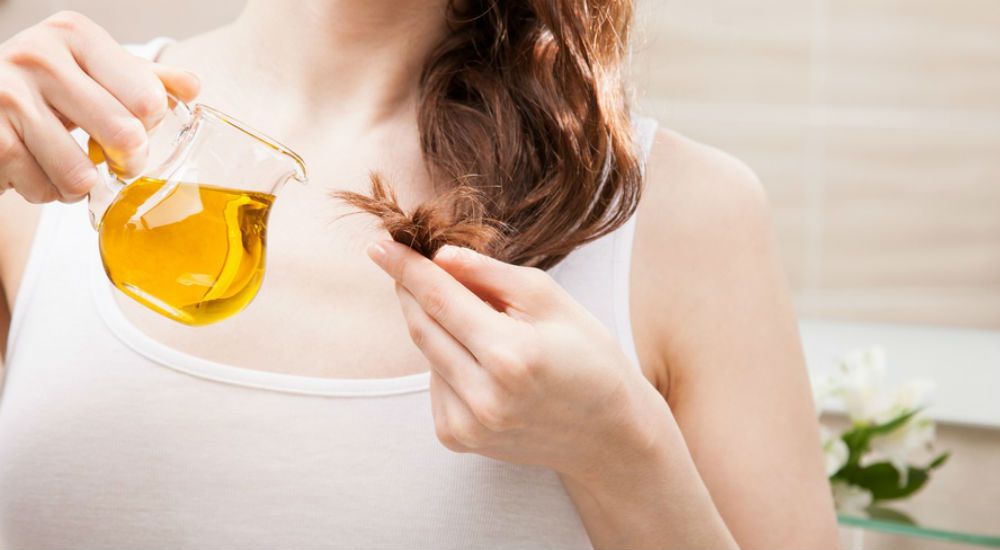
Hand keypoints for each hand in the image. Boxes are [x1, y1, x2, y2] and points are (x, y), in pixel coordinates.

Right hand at [0, 11, 198, 202]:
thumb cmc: (45, 91)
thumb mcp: (95, 73)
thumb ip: (144, 79)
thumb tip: (192, 87)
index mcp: (75, 35)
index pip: (148, 98)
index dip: (151, 127)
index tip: (137, 128)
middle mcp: (38, 56)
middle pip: (124, 135)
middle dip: (129, 163)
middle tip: (120, 162)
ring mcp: (8, 95)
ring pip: (81, 172)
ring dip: (83, 184)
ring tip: (71, 166)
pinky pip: (45, 188)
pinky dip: (49, 192)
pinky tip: (39, 170)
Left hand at [368, 240, 666, 483]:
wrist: (607, 434)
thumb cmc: (589, 357)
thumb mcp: (552, 301)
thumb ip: (491, 275)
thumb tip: (440, 257)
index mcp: (511, 355)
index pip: (440, 299)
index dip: (406, 267)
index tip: (379, 244)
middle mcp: (483, 395)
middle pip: (422, 325)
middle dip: (410, 288)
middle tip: (407, 260)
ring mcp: (467, 424)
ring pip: (426, 352)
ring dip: (437, 325)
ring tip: (483, 325)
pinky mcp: (457, 438)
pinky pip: (435, 382)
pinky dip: (447, 360)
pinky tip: (483, 363)